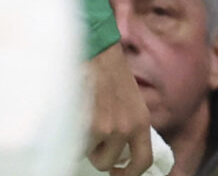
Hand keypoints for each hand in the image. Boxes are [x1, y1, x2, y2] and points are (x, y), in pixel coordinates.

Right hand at [85, 43, 154, 173]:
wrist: (97, 52)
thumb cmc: (111, 74)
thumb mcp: (131, 102)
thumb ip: (129, 126)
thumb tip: (121, 152)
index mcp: (141, 122)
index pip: (143, 161)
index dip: (130, 173)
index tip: (117, 171)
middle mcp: (127, 128)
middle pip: (109, 163)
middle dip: (98, 153)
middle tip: (94, 134)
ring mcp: (107, 129)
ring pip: (90, 155)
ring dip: (86, 145)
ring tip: (86, 120)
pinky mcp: (87, 126)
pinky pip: (76, 145)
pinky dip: (73, 137)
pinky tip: (77, 115)